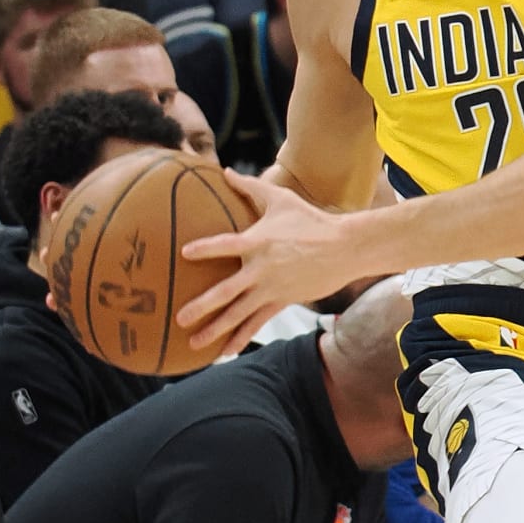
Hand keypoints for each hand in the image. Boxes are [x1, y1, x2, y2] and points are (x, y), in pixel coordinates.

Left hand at [178, 173, 368, 353]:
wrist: (344, 247)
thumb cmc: (311, 220)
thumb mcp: (280, 199)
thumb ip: (249, 186)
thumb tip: (224, 171)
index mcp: (257, 242)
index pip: (225, 246)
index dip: (205, 249)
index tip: (185, 253)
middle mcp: (261, 269)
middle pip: (226, 292)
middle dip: (202, 306)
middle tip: (180, 318)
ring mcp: (271, 289)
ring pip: (239, 314)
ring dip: (215, 329)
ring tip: (194, 342)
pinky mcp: (282, 301)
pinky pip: (257, 322)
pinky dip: (240, 337)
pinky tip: (225, 351)